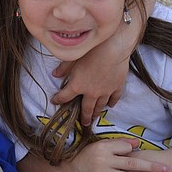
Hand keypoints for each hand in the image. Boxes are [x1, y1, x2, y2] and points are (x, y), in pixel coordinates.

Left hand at [51, 1, 146, 123]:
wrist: (114, 48)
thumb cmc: (91, 51)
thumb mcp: (72, 58)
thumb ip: (63, 68)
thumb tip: (54, 74)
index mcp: (77, 86)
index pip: (65, 96)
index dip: (58, 99)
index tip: (55, 101)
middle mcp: (91, 92)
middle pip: (86, 108)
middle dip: (84, 116)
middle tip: (84, 123)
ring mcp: (106, 91)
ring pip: (101, 105)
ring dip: (97, 112)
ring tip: (95, 117)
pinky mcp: (117, 87)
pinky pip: (114, 98)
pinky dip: (112, 103)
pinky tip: (110, 105)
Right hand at [61, 139, 166, 171]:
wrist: (69, 170)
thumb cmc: (86, 156)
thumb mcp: (99, 145)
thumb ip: (117, 144)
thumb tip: (137, 143)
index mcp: (102, 148)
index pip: (124, 148)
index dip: (135, 150)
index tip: (148, 152)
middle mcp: (103, 161)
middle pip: (131, 164)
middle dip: (150, 167)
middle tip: (166, 169)